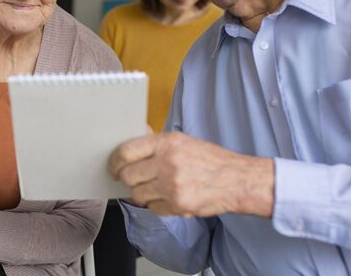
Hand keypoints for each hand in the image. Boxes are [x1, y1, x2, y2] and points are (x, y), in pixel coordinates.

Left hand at [109, 132, 274, 217]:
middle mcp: (168, 163)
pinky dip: (156, 205)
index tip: (113, 167)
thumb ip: (157, 146)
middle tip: (132, 179)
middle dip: (127, 179)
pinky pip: (152, 208)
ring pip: (137, 194)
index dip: (115, 161)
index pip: (126, 151)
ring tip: (154, 188)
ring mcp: (172, 185)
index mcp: (167, 143)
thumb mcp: (183, 141)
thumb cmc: (210, 159)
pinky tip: (168, 197)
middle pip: (128, 175)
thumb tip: (128, 151)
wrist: (237, 179)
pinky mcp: (178, 205)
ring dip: (141, 194)